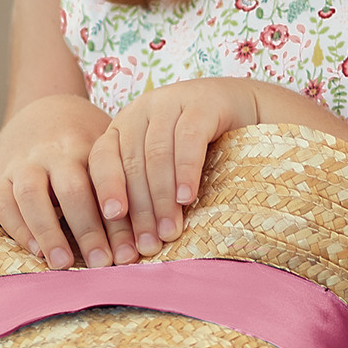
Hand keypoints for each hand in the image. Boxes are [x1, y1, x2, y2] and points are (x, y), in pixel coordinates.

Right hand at [0, 93, 138, 268]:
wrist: (40, 110)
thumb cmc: (84, 141)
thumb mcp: (104, 148)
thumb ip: (122, 181)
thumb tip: (154, 230)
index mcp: (85, 143)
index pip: (103, 176)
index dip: (115, 205)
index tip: (129, 240)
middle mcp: (53, 151)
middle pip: (71, 188)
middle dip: (88, 228)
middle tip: (104, 263)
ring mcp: (22, 162)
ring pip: (32, 194)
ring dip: (48, 231)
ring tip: (63, 264)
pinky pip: (3, 202)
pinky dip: (19, 228)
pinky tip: (37, 252)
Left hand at [91, 78, 264, 253]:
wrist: (245, 110)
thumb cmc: (200, 149)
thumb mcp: (164, 167)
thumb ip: (144, 193)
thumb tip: (129, 247)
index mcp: (122, 127)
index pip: (102, 160)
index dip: (106, 191)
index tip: (111, 223)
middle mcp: (140, 110)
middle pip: (131, 163)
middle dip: (138, 209)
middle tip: (147, 245)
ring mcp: (170, 100)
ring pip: (157, 154)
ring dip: (162, 198)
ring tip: (168, 231)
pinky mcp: (202, 101)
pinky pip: (188, 139)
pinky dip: (185, 171)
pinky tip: (187, 198)